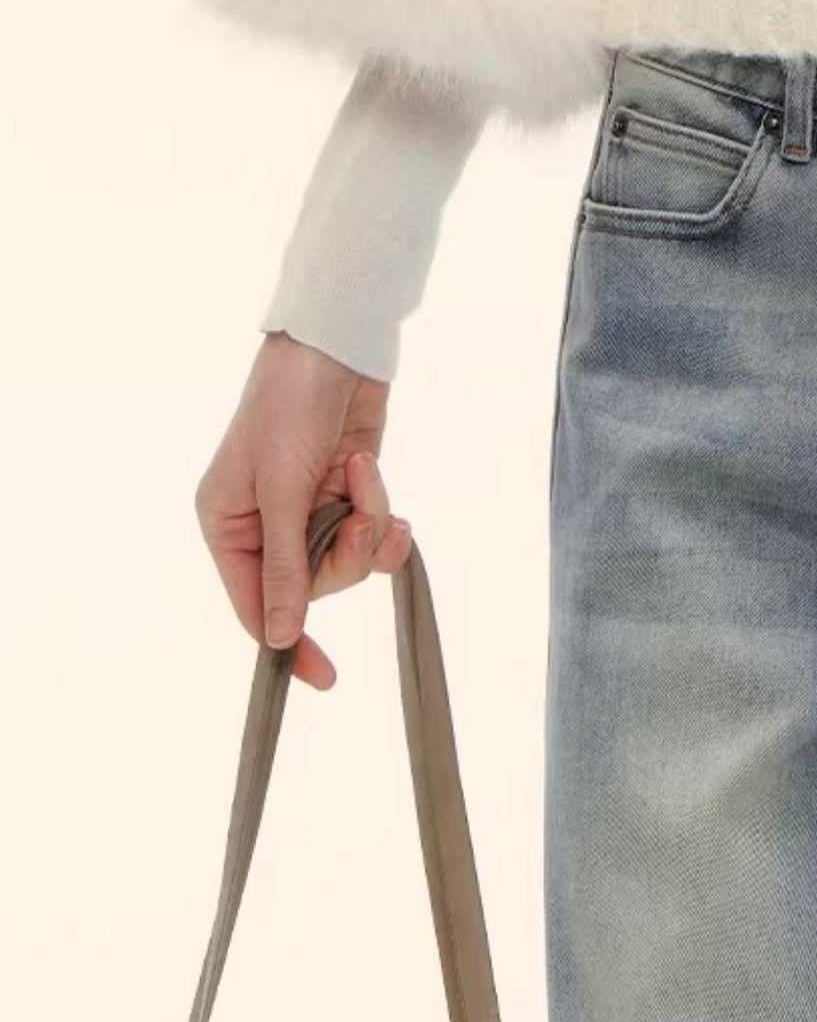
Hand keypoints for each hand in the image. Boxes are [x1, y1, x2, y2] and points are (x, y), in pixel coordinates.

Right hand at [195, 332, 414, 693]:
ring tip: (366, 479)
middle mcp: (266, 524)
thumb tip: (280, 637)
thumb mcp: (281, 489)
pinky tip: (383, 491)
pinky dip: (383, 515)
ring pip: (347, 558)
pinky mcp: (347, 490)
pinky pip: (370, 530)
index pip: (256, 606)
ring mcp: (309, 508)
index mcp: (228, 526)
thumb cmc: (288, 407)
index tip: (325, 677)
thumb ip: (284, 566)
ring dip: (368, 524)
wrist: (334, 344)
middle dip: (344, 553)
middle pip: (312, 585)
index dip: (289, 643)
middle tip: (358, 514)